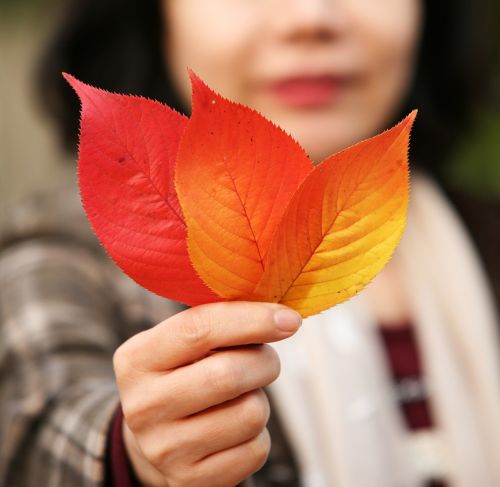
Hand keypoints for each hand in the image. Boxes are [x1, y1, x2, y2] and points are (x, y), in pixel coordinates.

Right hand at [113, 301, 301, 486]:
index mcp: (136, 359)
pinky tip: (235, 428)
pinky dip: (257, 434)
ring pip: (250, 413)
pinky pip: (255, 449)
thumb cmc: (184, 374)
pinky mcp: (191, 480)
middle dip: (264, 361)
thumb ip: (219, 321)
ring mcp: (164, 449)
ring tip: (241, 396)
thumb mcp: (184, 343)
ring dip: (260, 399)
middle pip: (228, 374)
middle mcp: (142, 406)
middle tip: (264, 358)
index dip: (251, 319)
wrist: (159, 436)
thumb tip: (281, 315)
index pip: (199, 328)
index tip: (288, 318)